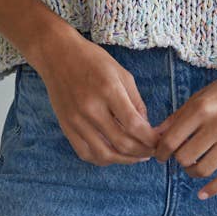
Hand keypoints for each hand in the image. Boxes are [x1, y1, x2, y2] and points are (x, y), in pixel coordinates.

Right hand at [33, 28, 160, 166]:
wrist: (57, 55)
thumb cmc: (92, 60)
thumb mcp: (121, 72)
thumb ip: (135, 101)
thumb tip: (145, 127)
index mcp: (108, 90)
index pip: (134, 125)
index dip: (150, 139)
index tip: (159, 141)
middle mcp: (91, 108)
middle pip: (121, 143)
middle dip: (142, 151)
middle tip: (152, 151)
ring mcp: (76, 120)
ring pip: (104, 154)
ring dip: (124, 160)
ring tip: (136, 156)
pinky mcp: (66, 127)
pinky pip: (85, 153)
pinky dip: (102, 159)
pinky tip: (114, 155)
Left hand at [152, 60, 216, 199]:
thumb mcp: (201, 95)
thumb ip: (178, 116)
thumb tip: (156, 134)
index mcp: (201, 108)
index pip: (171, 139)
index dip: (161, 151)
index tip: (160, 154)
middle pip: (185, 157)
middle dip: (177, 160)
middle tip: (177, 157)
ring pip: (204, 169)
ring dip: (192, 172)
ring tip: (191, 167)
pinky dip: (213, 189)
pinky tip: (202, 194)